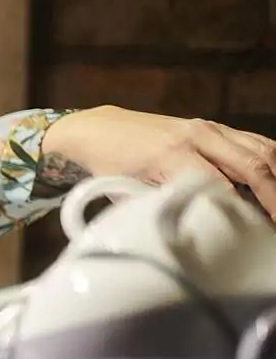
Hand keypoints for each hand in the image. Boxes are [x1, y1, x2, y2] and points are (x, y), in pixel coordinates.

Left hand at [42, 107, 275, 215]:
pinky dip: (271, 161)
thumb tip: (187, 229)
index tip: (252, 231)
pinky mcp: (216, 127)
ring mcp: (209, 127)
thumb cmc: (110, 164)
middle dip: (272, 194)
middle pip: (250, 164)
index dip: (239, 210)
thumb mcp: (126, 192)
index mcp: (171, 153)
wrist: (100, 128)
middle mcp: (196, 135)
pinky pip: (255, 141)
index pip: (219, 185)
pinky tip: (275, 180)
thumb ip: (157, 207)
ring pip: (260, 149)